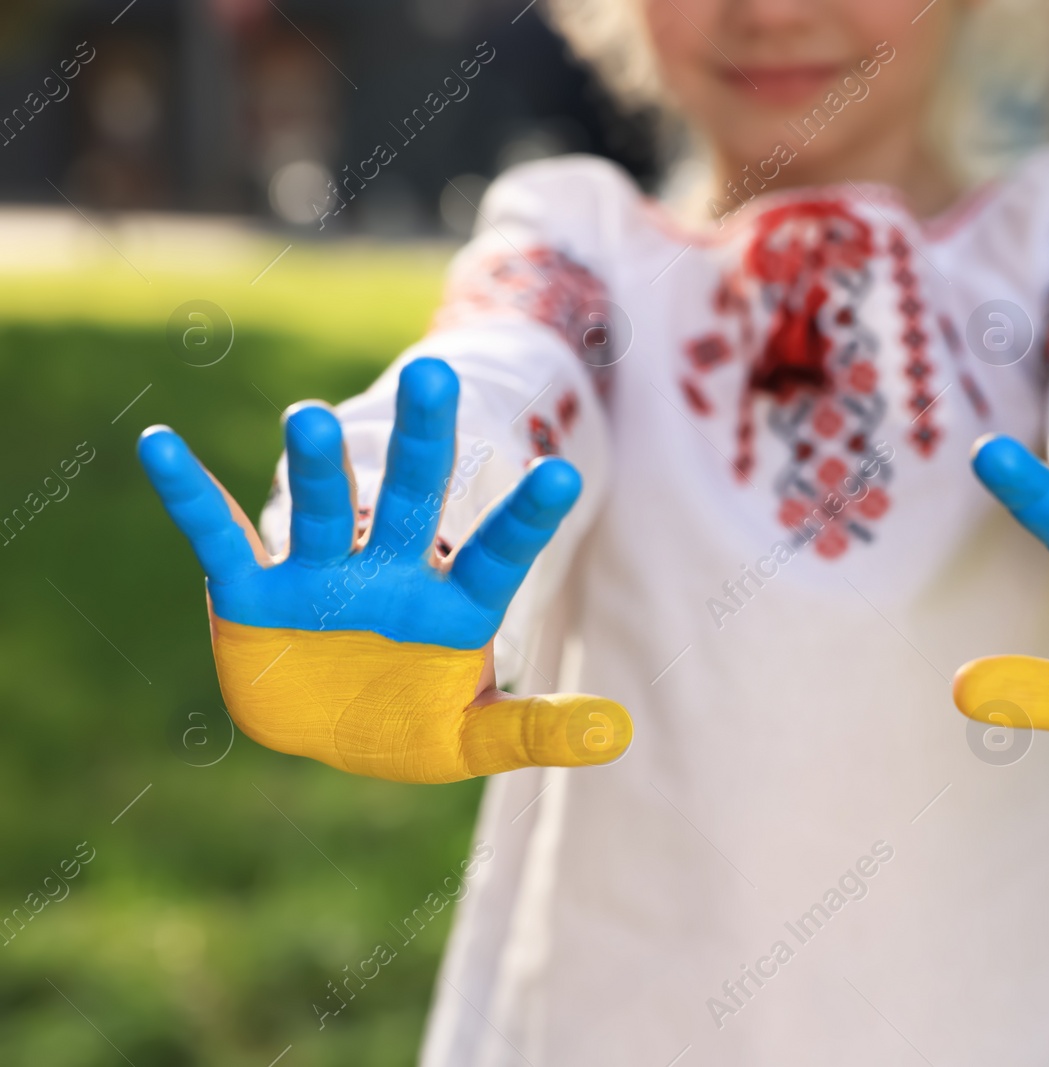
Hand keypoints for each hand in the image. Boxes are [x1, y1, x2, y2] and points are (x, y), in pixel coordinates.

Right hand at [138, 357, 629, 782]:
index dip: (523, 518)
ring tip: (313, 419)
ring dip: (317, 467)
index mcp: (451, 603)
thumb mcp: (472, 740)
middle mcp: (389, 571)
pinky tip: (159, 444)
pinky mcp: (250, 589)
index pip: (496, 554)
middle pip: (411, 497)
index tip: (559, 475)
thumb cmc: (408, 724)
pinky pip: (218, 533)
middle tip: (435, 374)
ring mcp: (318, 572)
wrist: (324, 731)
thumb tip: (618, 733)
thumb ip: (536, 730)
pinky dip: (189, 493)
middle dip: (422, 442)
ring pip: (323, 508)